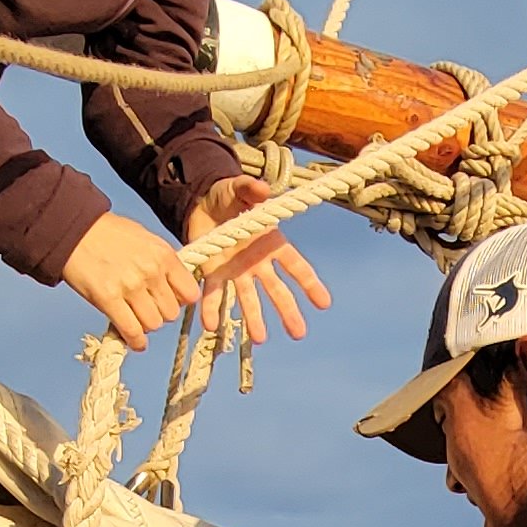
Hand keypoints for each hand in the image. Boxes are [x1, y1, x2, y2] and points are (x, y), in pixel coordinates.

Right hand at [61, 212, 201, 348]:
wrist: (75, 230)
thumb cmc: (110, 234)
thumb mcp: (146, 240)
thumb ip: (162, 263)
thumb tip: (175, 286)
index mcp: (164, 255)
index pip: (190, 293)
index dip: (181, 301)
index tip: (169, 300)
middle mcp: (151, 271)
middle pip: (171, 313)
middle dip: (161, 314)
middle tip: (147, 309)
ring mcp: (130, 286)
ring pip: (153, 324)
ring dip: (146, 326)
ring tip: (136, 318)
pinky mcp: (108, 299)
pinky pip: (132, 331)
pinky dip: (135, 341)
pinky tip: (135, 341)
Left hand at [186, 176, 331, 345]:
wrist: (202, 202)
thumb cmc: (228, 195)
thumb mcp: (239, 188)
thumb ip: (251, 189)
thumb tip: (263, 189)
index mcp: (271, 244)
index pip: (295, 266)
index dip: (310, 284)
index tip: (324, 303)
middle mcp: (258, 263)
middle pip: (277, 291)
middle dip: (287, 311)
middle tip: (299, 333)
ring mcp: (237, 272)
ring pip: (248, 299)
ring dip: (254, 319)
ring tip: (259, 339)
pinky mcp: (214, 274)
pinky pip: (215, 295)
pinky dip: (212, 310)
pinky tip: (211, 327)